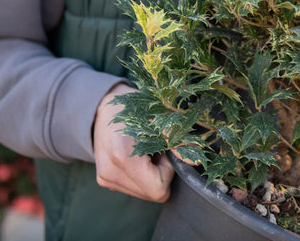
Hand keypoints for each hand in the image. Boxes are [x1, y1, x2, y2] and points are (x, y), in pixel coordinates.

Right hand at [93, 83, 174, 202]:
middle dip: (160, 173)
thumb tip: (195, 162)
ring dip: (151, 175)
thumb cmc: (136, 107)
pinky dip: (141, 174)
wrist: (105, 106)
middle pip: (152, 194)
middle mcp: (110, 172)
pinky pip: (134, 188)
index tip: (164, 149)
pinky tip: (137, 156)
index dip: (168, 171)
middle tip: (156, 148)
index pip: (158, 189)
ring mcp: (105, 178)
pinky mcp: (104, 180)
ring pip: (144, 193)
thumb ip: (178, 140)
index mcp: (123, 156)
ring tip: (146, 150)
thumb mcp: (161, 117)